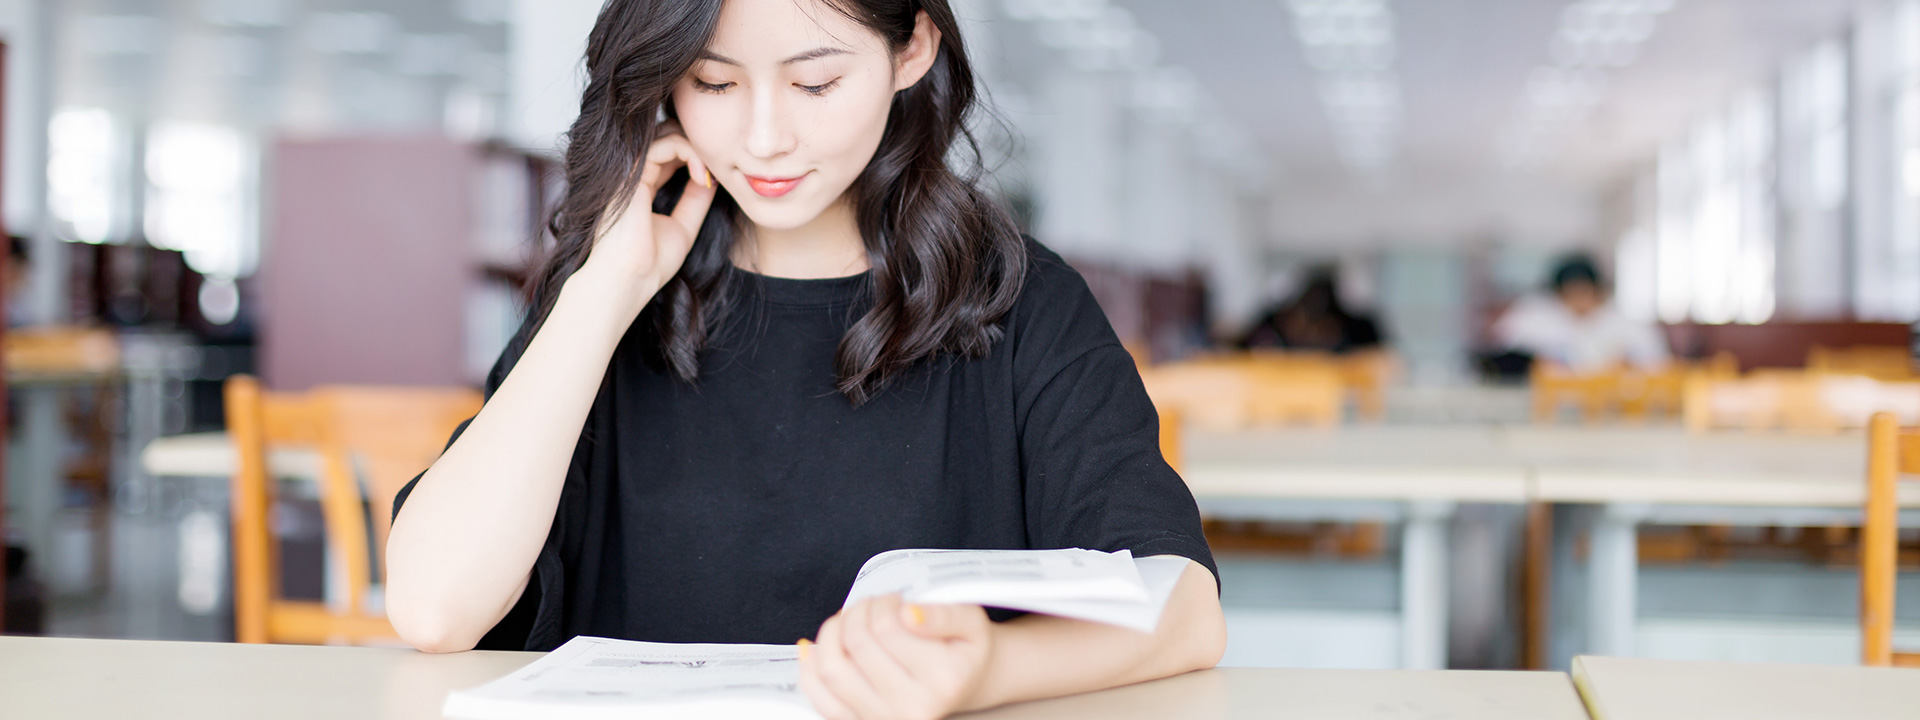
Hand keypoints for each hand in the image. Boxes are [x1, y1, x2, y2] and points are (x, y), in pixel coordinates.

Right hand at [574, 120, 718, 306]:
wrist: (628, 280)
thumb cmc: (650, 263)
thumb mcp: (683, 227)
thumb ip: (695, 201)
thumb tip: (713, 177)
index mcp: (641, 188)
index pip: (670, 154)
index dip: (696, 158)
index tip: (715, 181)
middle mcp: (632, 175)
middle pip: (668, 136)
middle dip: (697, 147)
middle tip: (716, 172)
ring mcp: (629, 171)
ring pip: (667, 135)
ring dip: (696, 150)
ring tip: (709, 177)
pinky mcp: (630, 171)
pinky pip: (664, 144)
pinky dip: (690, 153)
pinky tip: (702, 177)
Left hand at [798, 595, 993, 719]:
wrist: (963, 682)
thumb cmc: (963, 650)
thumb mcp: (971, 622)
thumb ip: (945, 614)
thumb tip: (909, 614)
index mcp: (943, 680)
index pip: (887, 628)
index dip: (883, 603)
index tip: (894, 599)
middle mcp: (912, 708)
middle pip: (857, 645)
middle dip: (858, 611)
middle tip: (873, 604)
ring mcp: (883, 719)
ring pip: (832, 669)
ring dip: (832, 632)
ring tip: (850, 620)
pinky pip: (820, 696)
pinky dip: (810, 667)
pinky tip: (815, 646)